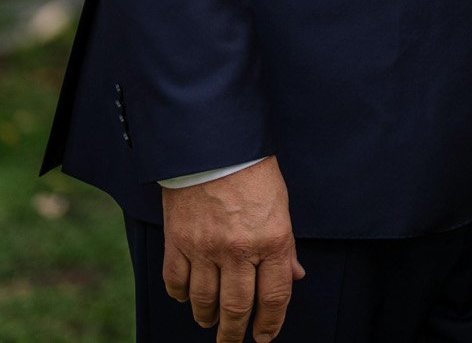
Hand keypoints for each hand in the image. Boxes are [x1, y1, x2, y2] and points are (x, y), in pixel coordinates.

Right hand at [158, 157, 304, 342]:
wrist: (215, 147)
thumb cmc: (255, 173)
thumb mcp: (282, 207)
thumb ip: (286, 246)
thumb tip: (295, 275)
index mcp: (273, 240)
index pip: (274, 296)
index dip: (270, 323)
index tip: (264, 338)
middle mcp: (240, 250)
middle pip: (237, 307)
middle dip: (235, 332)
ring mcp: (206, 249)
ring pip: (205, 301)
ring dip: (208, 318)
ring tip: (210, 323)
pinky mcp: (178, 243)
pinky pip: (177, 283)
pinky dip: (182, 296)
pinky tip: (187, 299)